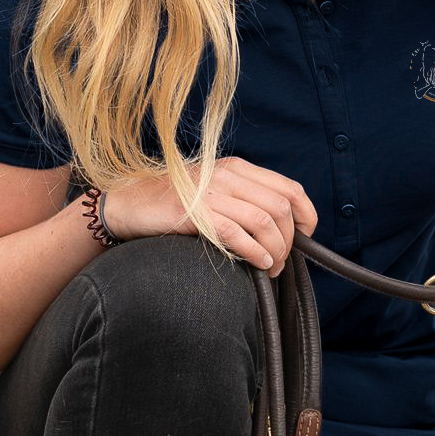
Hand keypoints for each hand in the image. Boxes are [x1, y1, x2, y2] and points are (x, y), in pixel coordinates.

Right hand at [102, 158, 316, 274]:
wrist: (128, 204)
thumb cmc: (173, 203)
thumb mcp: (214, 190)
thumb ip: (243, 198)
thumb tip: (280, 227)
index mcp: (236, 167)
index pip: (289, 187)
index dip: (306, 214)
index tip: (307, 235)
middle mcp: (227, 175)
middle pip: (280, 207)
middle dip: (290, 240)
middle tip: (282, 261)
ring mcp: (211, 193)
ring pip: (264, 221)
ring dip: (275, 251)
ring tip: (270, 267)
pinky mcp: (196, 214)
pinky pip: (238, 234)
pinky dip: (255, 252)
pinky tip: (257, 264)